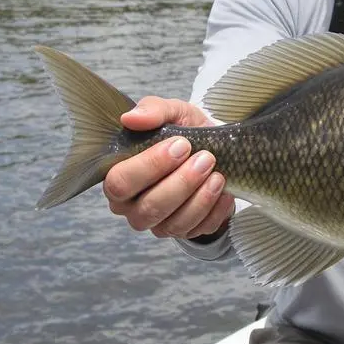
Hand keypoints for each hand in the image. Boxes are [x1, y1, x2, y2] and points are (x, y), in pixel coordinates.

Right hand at [103, 96, 235, 239]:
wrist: (216, 151)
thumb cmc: (186, 134)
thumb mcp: (173, 114)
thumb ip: (152, 110)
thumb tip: (130, 118)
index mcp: (119, 178)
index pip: (120, 182)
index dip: (150, 166)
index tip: (181, 145)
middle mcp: (133, 207)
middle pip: (149, 206)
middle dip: (181, 182)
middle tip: (205, 158)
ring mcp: (159, 224)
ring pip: (174, 223)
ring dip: (200, 198)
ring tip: (218, 175)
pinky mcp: (185, 232)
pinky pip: (199, 229)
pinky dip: (215, 210)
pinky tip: (224, 191)